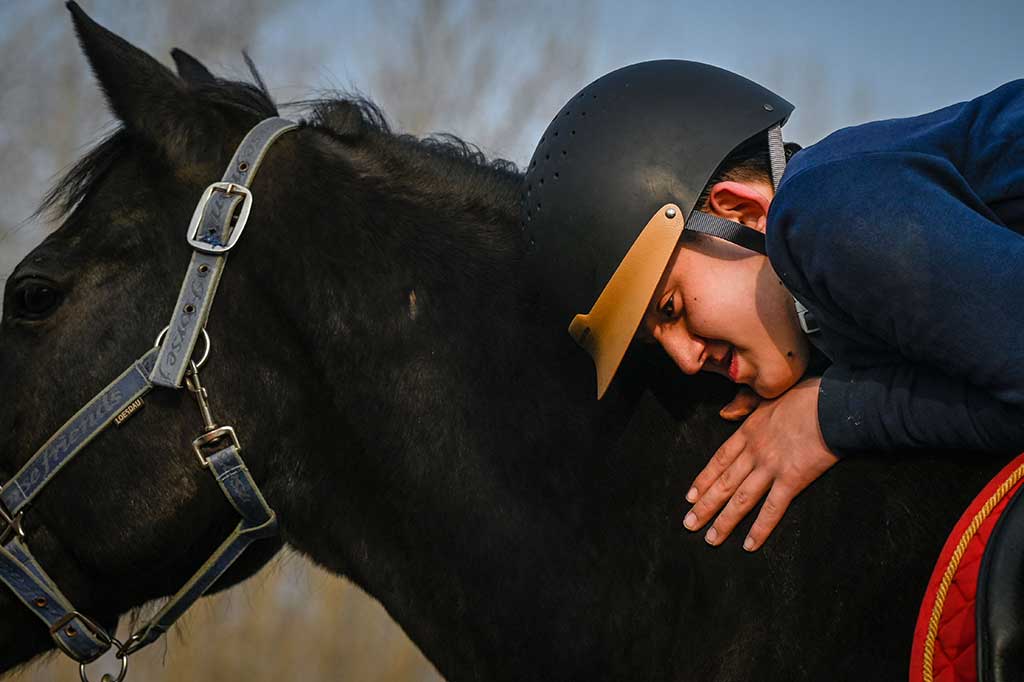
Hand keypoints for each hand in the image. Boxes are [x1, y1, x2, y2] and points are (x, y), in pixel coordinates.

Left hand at [683, 377, 837, 550]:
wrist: (833, 405)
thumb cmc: (807, 397)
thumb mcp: (768, 397)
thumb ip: (748, 408)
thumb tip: (730, 414)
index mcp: (748, 431)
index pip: (719, 460)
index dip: (704, 480)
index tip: (690, 497)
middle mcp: (753, 452)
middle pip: (724, 483)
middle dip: (705, 506)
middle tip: (689, 524)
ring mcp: (771, 467)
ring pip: (741, 499)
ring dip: (724, 521)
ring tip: (710, 539)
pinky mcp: (792, 480)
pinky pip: (772, 509)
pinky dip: (760, 528)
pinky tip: (749, 545)